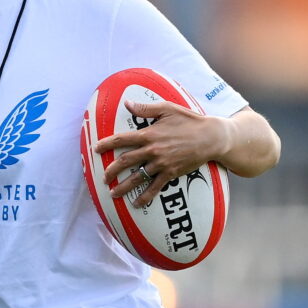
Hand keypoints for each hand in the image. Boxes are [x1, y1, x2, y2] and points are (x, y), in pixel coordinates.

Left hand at [93, 99, 228, 207]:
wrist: (211, 137)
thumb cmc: (189, 120)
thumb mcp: (167, 109)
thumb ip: (145, 109)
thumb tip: (126, 104)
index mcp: (149, 134)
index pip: (122, 139)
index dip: (107, 144)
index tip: (96, 149)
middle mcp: (152, 150)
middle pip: (125, 161)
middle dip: (111, 170)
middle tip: (104, 177)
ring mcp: (161, 163)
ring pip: (137, 177)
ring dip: (124, 187)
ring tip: (113, 194)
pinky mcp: (171, 173)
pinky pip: (155, 187)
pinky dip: (145, 196)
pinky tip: (137, 203)